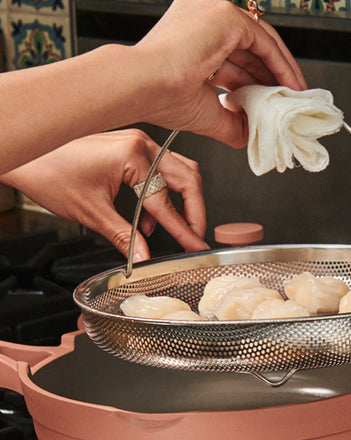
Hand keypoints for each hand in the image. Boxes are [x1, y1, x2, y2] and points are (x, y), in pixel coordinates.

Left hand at [0, 129, 207, 260]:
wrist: (26, 156)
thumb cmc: (49, 173)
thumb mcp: (92, 213)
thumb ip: (125, 236)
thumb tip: (144, 257)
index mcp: (133, 156)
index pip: (167, 201)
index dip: (184, 229)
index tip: (196, 244)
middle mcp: (140, 144)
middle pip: (187, 178)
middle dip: (193, 211)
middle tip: (194, 236)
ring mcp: (136, 143)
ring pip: (177, 172)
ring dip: (178, 202)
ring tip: (167, 229)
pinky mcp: (129, 148)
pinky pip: (159, 171)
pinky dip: (159, 195)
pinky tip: (145, 218)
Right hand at [133, 0, 307, 147]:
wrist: (143, 86)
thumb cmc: (159, 96)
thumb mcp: (205, 111)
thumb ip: (231, 119)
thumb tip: (251, 133)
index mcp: (192, 33)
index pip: (233, 55)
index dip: (254, 80)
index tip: (269, 100)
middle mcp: (202, 14)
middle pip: (249, 47)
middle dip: (271, 77)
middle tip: (287, 101)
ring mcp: (214, 9)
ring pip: (261, 41)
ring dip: (281, 72)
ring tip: (293, 99)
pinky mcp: (225, 14)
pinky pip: (264, 41)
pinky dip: (281, 65)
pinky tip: (289, 87)